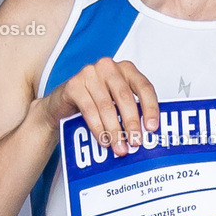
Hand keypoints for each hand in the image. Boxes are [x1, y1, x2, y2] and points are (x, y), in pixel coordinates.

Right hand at [40, 57, 158, 154]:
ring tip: (119, 148)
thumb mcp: (117, 102)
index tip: (152, 128)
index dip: (150, 108)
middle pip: (125, 97)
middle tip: (136, 142)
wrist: (63, 104)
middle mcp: (108, 67)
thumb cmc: (96, 102)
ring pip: (107, 106)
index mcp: (125, 69)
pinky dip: (98, 129)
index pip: (144, 87)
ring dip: (114, 131)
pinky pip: (89, 110)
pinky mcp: (74, 85)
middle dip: (132, 123)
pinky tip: (104, 141)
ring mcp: (89, 74)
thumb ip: (132, 111)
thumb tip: (147, 134)